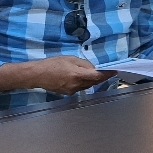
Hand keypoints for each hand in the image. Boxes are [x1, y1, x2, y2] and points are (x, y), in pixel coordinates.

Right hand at [0, 56, 115, 96]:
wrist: (37, 75)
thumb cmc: (53, 64)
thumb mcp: (70, 59)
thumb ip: (84, 64)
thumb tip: (94, 68)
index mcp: (78, 75)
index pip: (97, 76)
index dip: (107, 74)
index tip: (115, 71)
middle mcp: (77, 85)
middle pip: (94, 82)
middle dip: (100, 77)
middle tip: (105, 71)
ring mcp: (72, 91)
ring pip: (87, 86)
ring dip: (91, 80)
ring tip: (90, 73)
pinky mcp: (68, 93)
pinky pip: (80, 88)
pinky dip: (83, 83)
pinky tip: (79, 77)